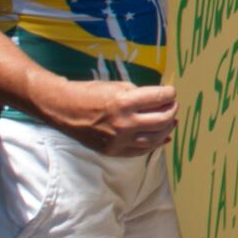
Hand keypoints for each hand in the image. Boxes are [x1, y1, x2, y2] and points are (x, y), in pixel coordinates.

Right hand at [46, 80, 177, 155]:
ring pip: (155, 138)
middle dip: (172, 110)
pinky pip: (141, 151)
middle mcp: (124, 123)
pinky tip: (162, 138)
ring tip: (171, 122)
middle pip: (162, 120)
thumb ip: (141, 95)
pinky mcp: (113, 151)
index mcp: (125, 102)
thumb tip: (161, 100)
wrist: (64, 109)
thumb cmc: (91, 93)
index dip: (170, 93)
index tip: (171, 92)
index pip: (160, 98)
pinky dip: (155, 144)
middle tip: (173, 105)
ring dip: (167, 129)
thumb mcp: (119, 86)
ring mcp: (119, 140)